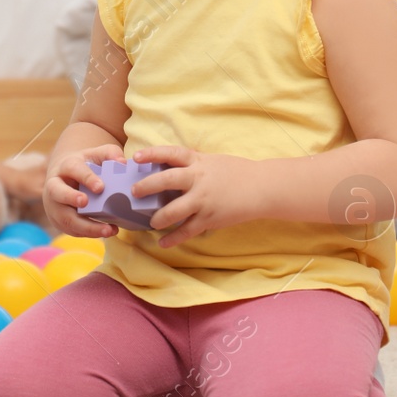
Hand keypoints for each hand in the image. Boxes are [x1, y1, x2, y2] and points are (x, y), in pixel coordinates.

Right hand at [43, 143, 126, 238]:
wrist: (66, 178)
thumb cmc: (85, 166)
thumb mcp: (96, 155)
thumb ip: (110, 154)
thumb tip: (122, 162)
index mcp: (66, 167)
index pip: (73, 170)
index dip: (86, 178)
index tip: (100, 187)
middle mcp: (55, 186)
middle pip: (58, 192)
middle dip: (70, 197)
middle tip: (85, 202)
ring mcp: (55, 206)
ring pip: (65, 218)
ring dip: (86, 226)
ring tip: (108, 230)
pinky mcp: (59, 221)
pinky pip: (72, 230)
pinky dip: (89, 233)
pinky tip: (106, 232)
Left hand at [130, 146, 262, 248]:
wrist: (261, 187)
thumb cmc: (236, 172)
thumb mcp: (212, 161)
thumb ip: (191, 164)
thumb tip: (167, 168)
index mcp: (198, 161)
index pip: (172, 153)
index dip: (153, 154)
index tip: (136, 157)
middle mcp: (199, 179)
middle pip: (167, 180)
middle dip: (147, 186)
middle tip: (134, 192)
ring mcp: (204, 200)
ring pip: (175, 210)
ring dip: (159, 217)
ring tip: (151, 222)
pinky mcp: (210, 218)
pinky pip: (188, 230)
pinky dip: (174, 238)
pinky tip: (163, 243)